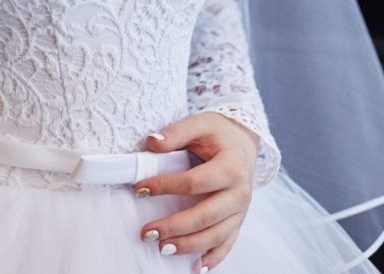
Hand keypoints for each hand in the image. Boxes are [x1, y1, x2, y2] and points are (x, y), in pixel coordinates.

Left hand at [135, 112, 257, 270]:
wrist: (244, 140)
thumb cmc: (218, 132)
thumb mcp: (198, 123)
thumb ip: (175, 133)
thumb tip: (151, 143)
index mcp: (230, 166)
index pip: (194, 182)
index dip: (165, 186)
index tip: (140, 189)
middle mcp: (239, 192)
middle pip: (205, 216)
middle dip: (175, 227)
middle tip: (147, 232)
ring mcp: (241, 210)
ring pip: (216, 235)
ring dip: (188, 246)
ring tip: (162, 248)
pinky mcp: (239, 220)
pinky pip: (227, 244)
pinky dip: (213, 258)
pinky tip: (196, 267)